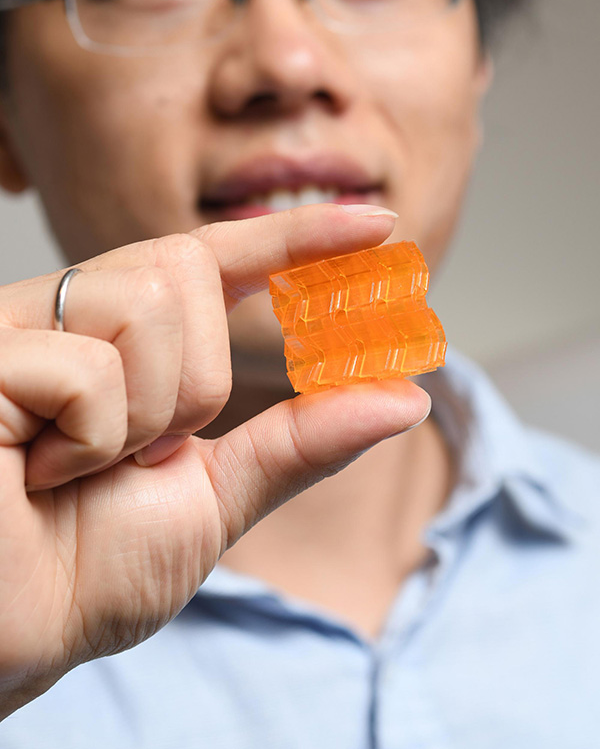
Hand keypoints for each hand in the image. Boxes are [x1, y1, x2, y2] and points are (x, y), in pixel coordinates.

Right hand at [0, 204, 429, 717]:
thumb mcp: (217, 496)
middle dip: (193, 383)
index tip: (379, 225)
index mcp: (125, 338)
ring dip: (145, 416)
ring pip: (149, 303)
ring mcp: (24, 326)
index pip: (216, 257)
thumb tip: (404, 398)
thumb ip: (300, 439)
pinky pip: (89, 366)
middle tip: (142, 453)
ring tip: (80, 466)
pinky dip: (89, 442)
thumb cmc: (87, 570)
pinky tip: (36, 473)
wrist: (5, 640)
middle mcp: (73, 315)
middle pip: (186, 271)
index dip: (296, 236)